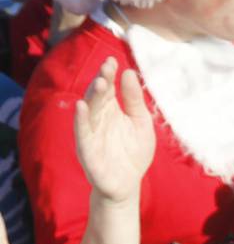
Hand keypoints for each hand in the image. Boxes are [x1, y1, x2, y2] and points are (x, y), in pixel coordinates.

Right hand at [74, 56, 155, 206]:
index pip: (108, 87)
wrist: (128, 183)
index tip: (113, 60)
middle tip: (107, 68)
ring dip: (93, 96)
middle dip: (101, 81)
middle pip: (97, 96)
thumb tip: (129, 72)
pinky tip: (81, 106)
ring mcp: (91, 132)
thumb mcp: (141, 123)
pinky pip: (81, 132)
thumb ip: (135, 100)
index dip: (109, 73)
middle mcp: (98, 118)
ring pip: (89, 110)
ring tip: (100, 82)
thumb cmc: (134, 152)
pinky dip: (81, 120)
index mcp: (112, 110)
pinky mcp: (86, 149)